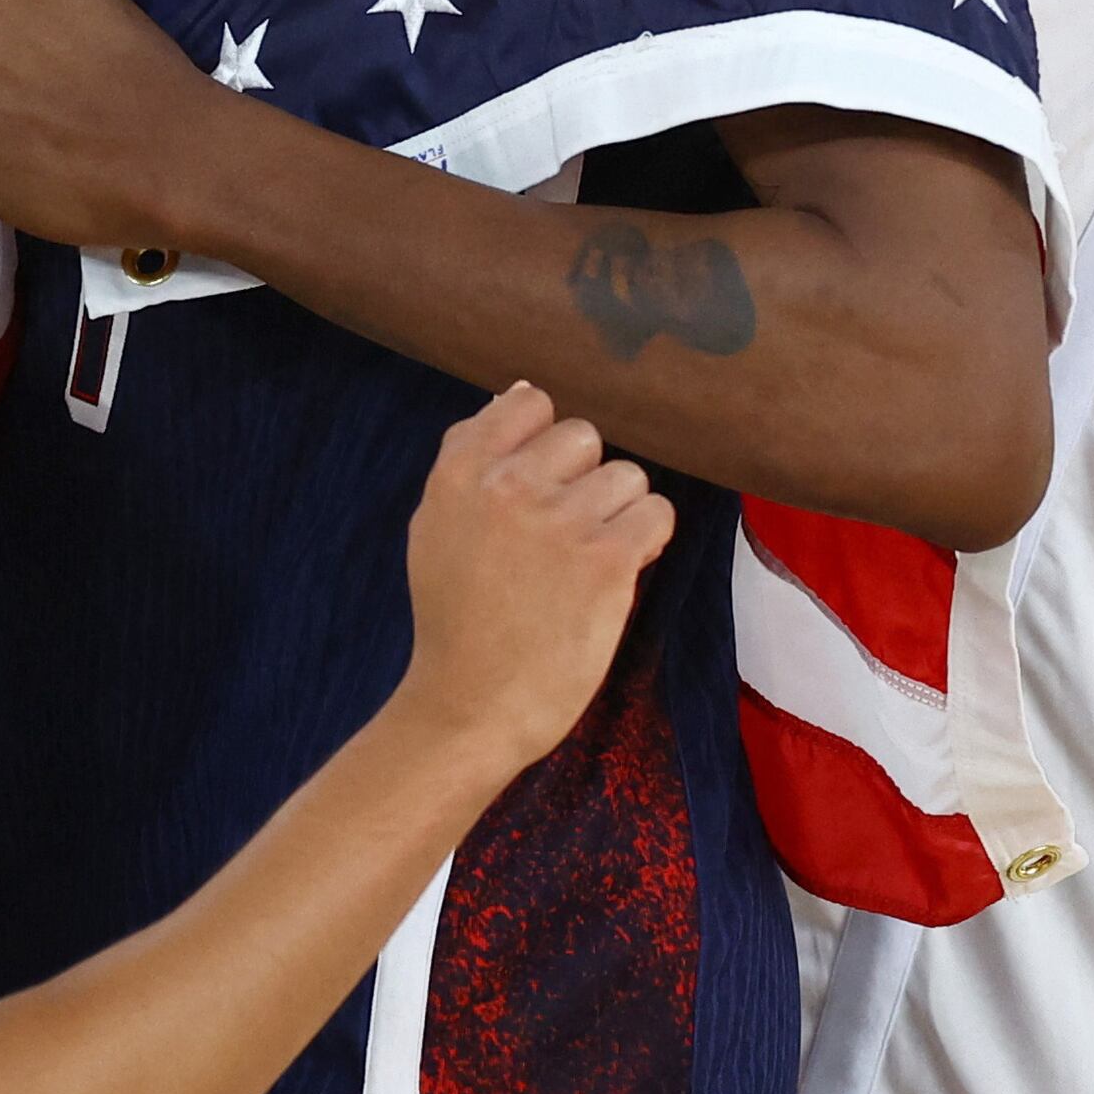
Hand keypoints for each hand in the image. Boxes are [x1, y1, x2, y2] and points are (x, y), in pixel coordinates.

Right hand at [395, 382, 670, 771]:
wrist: (472, 700)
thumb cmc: (455, 618)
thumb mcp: (437, 525)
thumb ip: (472, 460)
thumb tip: (516, 393)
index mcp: (458, 473)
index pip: (526, 403)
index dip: (544, 439)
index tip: (542, 482)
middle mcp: (508, 486)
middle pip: (583, 436)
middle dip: (585, 476)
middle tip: (569, 527)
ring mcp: (558, 521)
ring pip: (627, 475)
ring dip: (620, 511)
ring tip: (593, 554)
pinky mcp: (605, 562)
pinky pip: (656, 514)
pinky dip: (648, 537)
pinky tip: (620, 566)